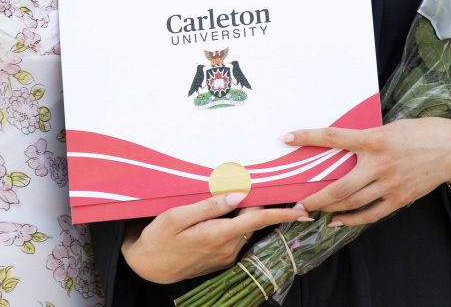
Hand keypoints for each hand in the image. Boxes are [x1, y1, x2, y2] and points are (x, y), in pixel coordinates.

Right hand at [120, 192, 310, 284]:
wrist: (148, 267)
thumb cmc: (158, 238)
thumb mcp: (177, 217)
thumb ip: (210, 205)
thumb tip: (239, 195)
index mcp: (218, 235)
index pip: (258, 220)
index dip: (282, 214)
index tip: (303, 210)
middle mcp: (227, 248)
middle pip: (253, 220)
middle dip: (258, 203)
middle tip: (258, 183)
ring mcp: (225, 256)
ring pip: (245, 228)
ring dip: (245, 213)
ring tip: (235, 196)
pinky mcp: (220, 259)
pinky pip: (235, 236)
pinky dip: (235, 223)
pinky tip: (223, 214)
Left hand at [285, 118, 450, 226]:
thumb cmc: (421, 133)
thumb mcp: (391, 127)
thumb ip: (367, 138)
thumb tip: (342, 145)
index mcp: (375, 139)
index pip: (333, 137)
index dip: (307, 137)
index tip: (286, 138)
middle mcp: (380, 164)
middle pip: (339, 186)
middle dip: (315, 196)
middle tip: (297, 202)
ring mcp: (390, 185)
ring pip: (352, 202)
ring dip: (329, 208)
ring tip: (313, 210)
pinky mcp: (400, 199)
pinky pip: (370, 214)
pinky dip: (352, 220)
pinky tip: (338, 221)